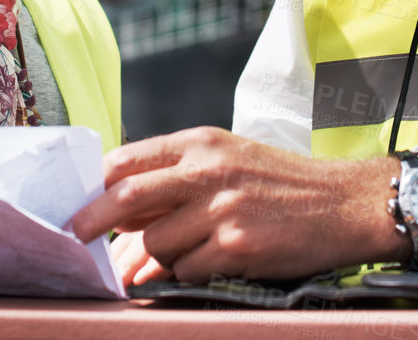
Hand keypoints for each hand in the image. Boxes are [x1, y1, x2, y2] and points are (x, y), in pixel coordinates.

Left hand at [72, 127, 403, 284]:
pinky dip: (186, 276)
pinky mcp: (238, 247)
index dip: (94, 186)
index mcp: (200, 142)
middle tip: (74, 241)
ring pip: (154, 244)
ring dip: (151, 261)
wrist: (343, 203)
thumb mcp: (228, 158)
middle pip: (126, 197)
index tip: (74, 205)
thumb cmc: (279, 182)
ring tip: (167, 261)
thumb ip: (177, 178)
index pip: (126, 159)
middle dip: (90, 223)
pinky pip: (187, 272)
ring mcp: (222, 209)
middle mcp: (207, 170)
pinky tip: (206, 266)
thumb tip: (123, 222)